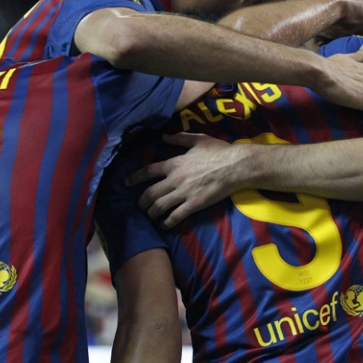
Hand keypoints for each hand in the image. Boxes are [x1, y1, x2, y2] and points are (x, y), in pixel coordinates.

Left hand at [126, 133, 244, 227]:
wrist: (236, 166)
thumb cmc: (219, 151)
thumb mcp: (198, 139)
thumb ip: (179, 139)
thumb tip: (164, 137)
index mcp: (174, 163)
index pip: (148, 171)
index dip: (134, 178)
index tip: (126, 183)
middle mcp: (175, 179)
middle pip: (150, 193)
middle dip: (141, 202)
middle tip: (139, 206)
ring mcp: (184, 193)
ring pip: (159, 207)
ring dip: (151, 213)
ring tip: (149, 217)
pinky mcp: (194, 204)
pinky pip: (175, 216)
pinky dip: (166, 222)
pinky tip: (164, 225)